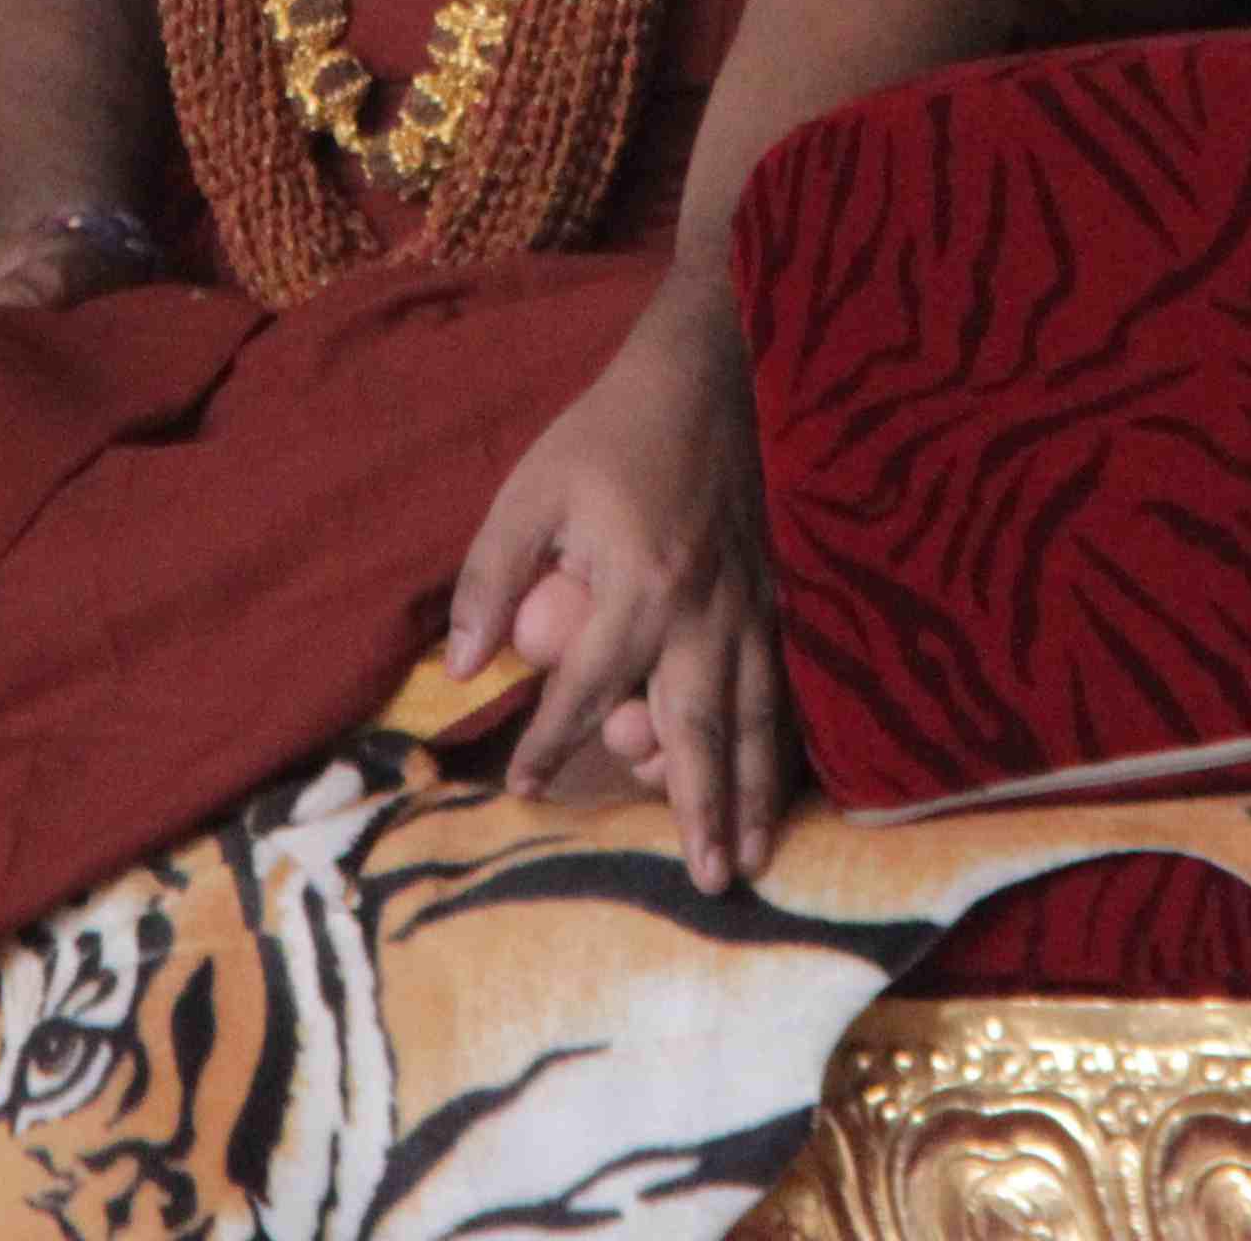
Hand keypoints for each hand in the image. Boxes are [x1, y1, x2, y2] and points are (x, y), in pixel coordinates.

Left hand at [445, 278, 789, 890]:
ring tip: (752, 857)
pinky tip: (786, 780)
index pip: (587, 692)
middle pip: (699, 729)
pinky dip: (788, 738)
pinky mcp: (783, 592)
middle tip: (706, 881)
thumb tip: (461, 668)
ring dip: (755, 792)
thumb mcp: (531, 489)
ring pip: (757, 717)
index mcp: (639, 587)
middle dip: (701, 808)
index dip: (550, 745)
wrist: (714, 369)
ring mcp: (753, 604)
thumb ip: (491, 577)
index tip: (522, 790)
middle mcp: (703, 610)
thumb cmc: (613, 429)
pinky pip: (789, 681)